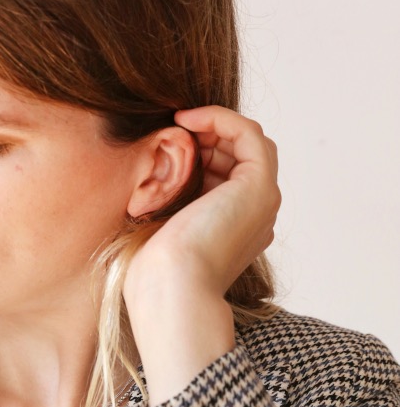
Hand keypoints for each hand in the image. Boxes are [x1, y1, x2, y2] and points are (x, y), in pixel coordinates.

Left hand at [123, 107, 280, 404]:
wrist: (170, 287)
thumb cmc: (155, 270)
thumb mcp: (160, 227)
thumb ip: (167, 204)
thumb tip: (145, 183)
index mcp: (235, 228)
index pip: (228, 173)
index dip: (202, 150)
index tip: (168, 142)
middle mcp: (255, 215)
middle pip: (240, 154)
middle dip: (208, 134)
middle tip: (173, 127)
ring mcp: (262, 201)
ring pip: (248, 142)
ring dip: (215, 124)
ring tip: (180, 122)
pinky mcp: (259, 186)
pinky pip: (249, 134)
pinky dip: (220, 119)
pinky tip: (187, 120)